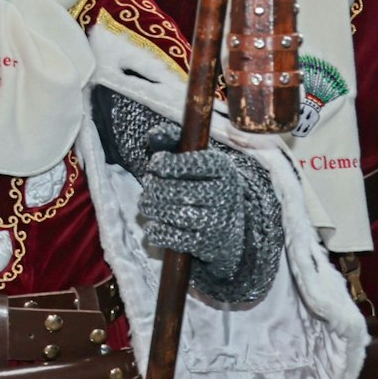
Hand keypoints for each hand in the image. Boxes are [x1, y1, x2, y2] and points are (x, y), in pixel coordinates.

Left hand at [138, 125, 245, 284]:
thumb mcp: (194, 160)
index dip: (164, 163)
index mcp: (222, 168)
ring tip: (147, 203)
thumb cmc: (203, 185)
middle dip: (153, 187)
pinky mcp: (206, 244)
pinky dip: (156, 230)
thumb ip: (172, 142)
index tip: (156, 165)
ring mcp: (216, 221)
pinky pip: (171, 236)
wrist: (229, 227)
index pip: (187, 163)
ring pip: (170, 212)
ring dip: (150, 207)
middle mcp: (224, 194)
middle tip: (149, 185)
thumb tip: (153, 134)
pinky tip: (154, 224)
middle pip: (173, 190)